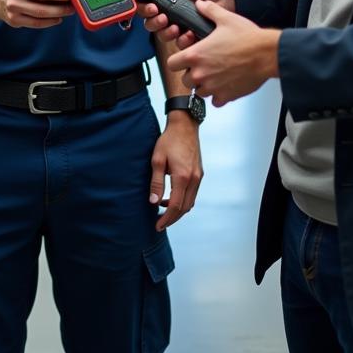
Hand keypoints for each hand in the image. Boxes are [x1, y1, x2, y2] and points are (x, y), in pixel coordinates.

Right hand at [131, 0, 233, 45]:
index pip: (142, 7)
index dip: (143, 10)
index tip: (152, 8)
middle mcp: (166, 12)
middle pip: (149, 24)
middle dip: (154, 23)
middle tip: (163, 18)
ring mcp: (177, 25)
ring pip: (162, 36)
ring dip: (166, 33)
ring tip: (176, 27)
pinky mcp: (188, 36)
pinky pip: (179, 44)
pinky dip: (182, 40)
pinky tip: (188, 33)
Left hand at [149, 113, 202, 230]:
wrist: (185, 126)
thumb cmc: (169, 140)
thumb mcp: (157, 160)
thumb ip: (156, 182)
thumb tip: (153, 202)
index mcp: (183, 177)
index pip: (175, 206)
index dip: (166, 219)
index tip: (157, 226)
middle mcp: (194, 180)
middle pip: (185, 208)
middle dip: (172, 218)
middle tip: (159, 223)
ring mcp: (199, 177)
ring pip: (190, 202)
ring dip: (178, 210)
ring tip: (162, 210)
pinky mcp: (200, 173)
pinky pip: (193, 194)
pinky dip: (183, 200)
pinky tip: (171, 197)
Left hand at [166, 0, 279, 106]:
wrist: (268, 54)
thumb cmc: (248, 38)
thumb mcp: (225, 19)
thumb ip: (209, 11)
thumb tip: (201, 4)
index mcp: (195, 55)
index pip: (171, 64)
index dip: (177, 60)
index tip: (184, 58)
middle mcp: (201, 73)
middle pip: (185, 80)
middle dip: (191, 74)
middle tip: (203, 66)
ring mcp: (213, 87)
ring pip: (199, 91)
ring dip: (204, 85)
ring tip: (215, 74)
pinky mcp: (226, 96)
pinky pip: (215, 101)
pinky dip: (218, 95)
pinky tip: (225, 84)